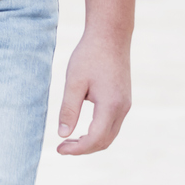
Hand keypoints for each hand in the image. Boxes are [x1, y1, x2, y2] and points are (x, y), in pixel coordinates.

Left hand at [55, 29, 132, 154]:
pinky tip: (82, 128)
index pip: (95, 139)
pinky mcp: (124, 100)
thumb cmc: (89, 56)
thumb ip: (69, 109)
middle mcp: (122, 108)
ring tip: (69, 140)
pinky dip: (98, 132)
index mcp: (111, 105)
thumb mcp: (74, 82)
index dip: (77, 149)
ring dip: (91, 142)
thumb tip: (62, 134)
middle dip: (83, 149)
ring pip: (110, 135)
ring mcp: (125, 105)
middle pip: (104, 141)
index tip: (58, 149)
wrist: (110, 35)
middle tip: (61, 147)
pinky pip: (112, 125)